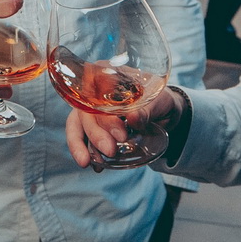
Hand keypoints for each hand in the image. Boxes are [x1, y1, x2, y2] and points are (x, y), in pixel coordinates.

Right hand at [65, 87, 183, 168]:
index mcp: (107, 74)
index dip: (102, 113)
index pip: (94, 91)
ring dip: (81, 146)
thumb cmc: (160, 100)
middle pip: (85, 111)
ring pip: (76, 126)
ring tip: (92, 163)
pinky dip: (86, 153)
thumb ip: (148, 109)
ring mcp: (90, 110)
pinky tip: (96, 167)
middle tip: (111, 150)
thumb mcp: (160, 101)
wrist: (164, 114)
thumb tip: (133, 118)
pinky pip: (82, 139)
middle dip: (95, 134)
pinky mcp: (92, 127)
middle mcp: (93, 90)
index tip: (120, 134)